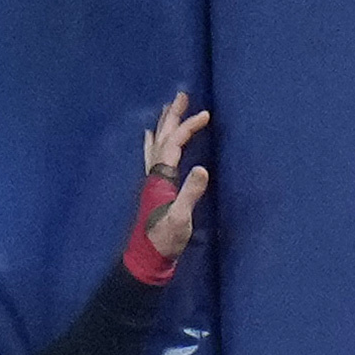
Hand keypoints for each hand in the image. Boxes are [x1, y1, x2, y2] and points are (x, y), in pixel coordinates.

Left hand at [139, 90, 209, 261]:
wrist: (147, 259)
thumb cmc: (165, 240)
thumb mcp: (181, 218)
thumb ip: (190, 193)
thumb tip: (202, 167)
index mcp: (161, 178)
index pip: (174, 144)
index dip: (189, 127)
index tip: (206, 115)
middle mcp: (153, 175)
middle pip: (162, 138)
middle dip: (172, 116)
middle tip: (181, 95)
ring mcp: (152, 181)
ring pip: (156, 145)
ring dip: (163, 125)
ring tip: (167, 108)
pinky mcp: (154, 189)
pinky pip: (153, 157)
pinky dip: (154, 143)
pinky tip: (151, 138)